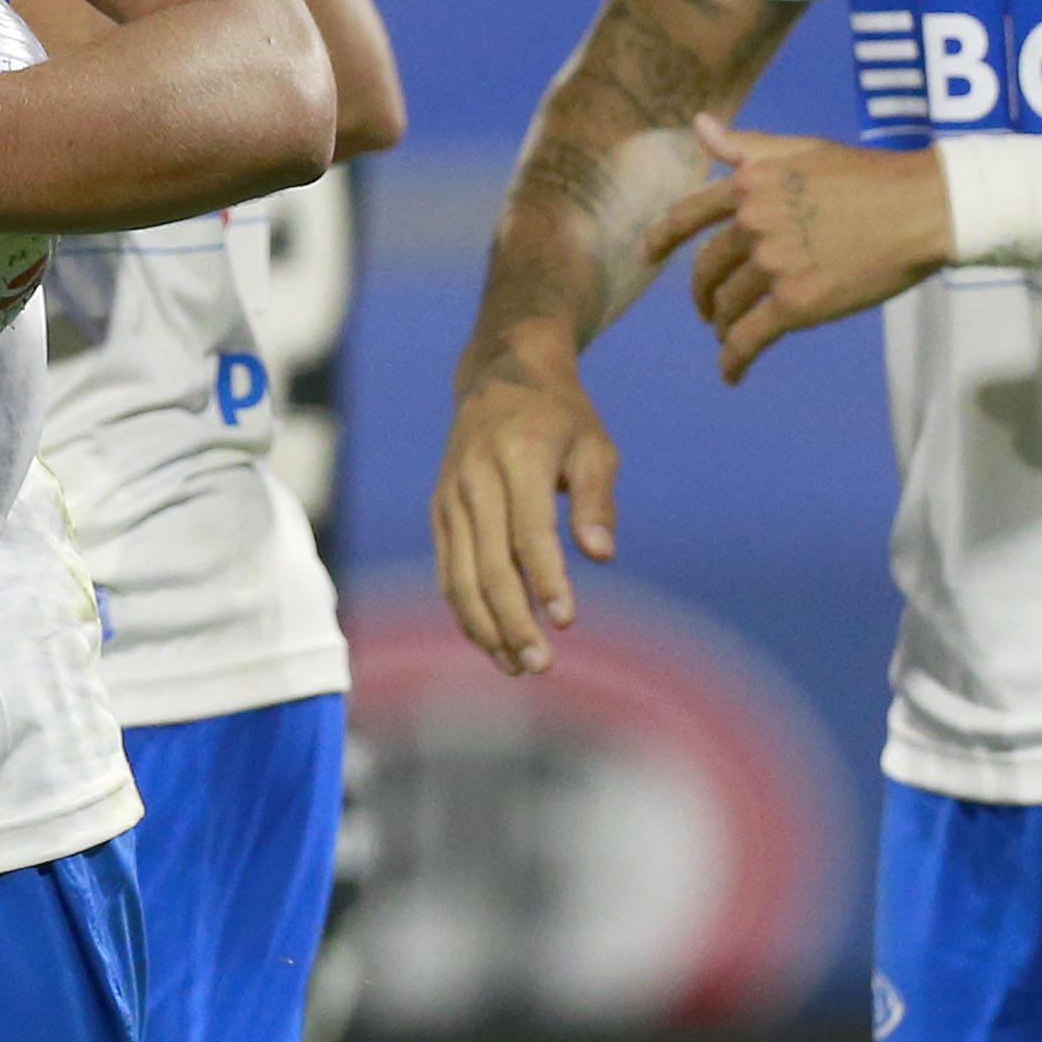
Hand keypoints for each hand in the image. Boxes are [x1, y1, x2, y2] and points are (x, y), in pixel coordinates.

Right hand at [432, 328, 621, 675]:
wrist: (500, 376)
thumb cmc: (560, 417)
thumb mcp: (594, 445)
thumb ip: (598, 500)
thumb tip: (601, 556)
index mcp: (517, 457)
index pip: (528, 530)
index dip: (546, 578)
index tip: (567, 621)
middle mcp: (474, 480)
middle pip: (487, 564)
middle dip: (513, 620)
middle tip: (541, 664)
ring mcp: (450, 498)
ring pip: (458, 575)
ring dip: (486, 626)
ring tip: (518, 666)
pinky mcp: (439, 512)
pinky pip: (446, 570)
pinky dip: (465, 611)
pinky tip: (492, 642)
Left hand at [645, 112, 947, 383]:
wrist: (922, 209)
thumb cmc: (867, 176)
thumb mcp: (800, 148)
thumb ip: (745, 146)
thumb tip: (699, 124)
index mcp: (749, 184)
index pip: (687, 215)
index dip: (661, 238)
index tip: (647, 254)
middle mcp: (752, 223)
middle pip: (706, 267)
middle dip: (701, 290)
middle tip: (706, 306)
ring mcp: (773, 265)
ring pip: (728, 304)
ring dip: (722, 322)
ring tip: (728, 332)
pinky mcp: (797, 303)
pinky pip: (750, 338)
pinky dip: (734, 359)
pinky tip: (731, 374)